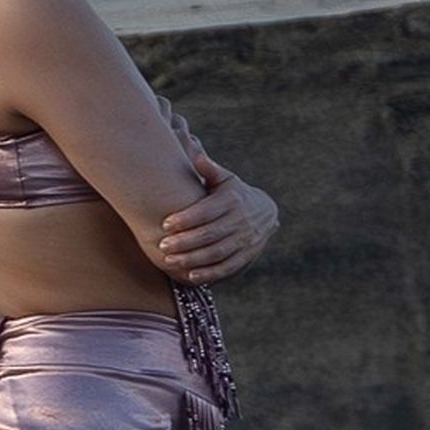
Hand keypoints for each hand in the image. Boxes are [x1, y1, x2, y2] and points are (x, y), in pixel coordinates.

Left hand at [157, 154, 278, 283]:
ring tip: (170, 261)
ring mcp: (245, 240)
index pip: (207, 211)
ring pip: (217, 253)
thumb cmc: (234, 194)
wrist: (266, 212)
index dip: (186, 219)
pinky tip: (191, 276)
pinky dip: (210, 273)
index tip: (165, 224)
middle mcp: (240, 221)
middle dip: (185, 242)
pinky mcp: (246, 256)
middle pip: (210, 234)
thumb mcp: (226, 179)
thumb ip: (210, 170)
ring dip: (193, 259)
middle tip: (163, 246)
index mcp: (232, 200)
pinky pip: (227, 267)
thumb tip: (196, 154)